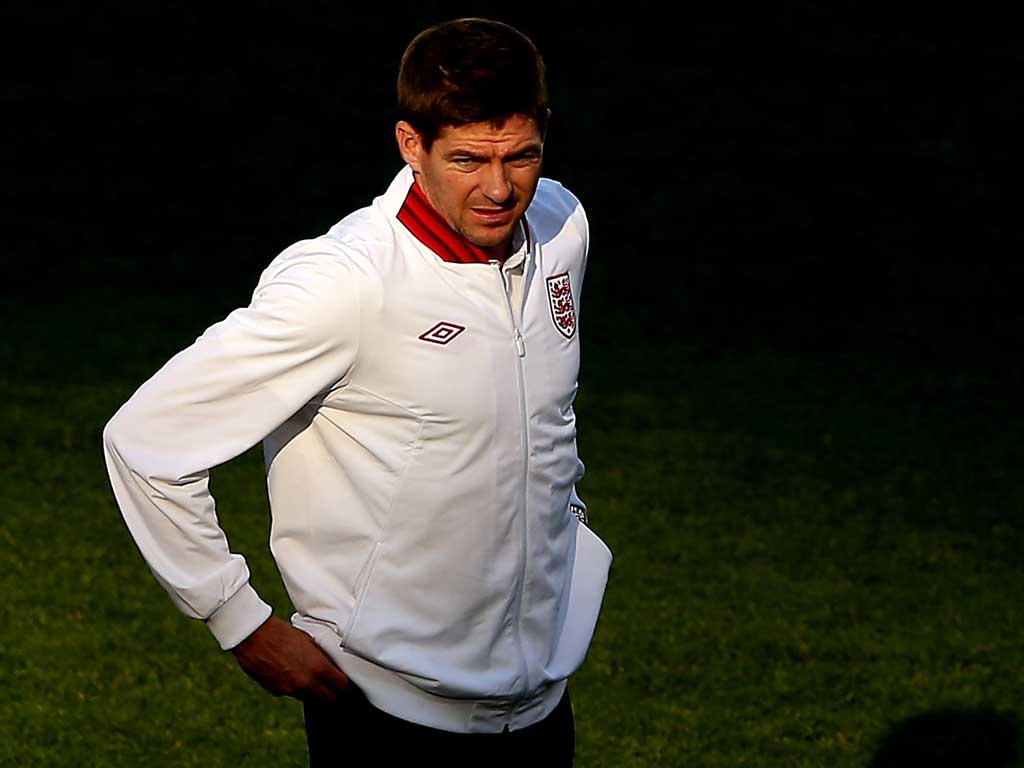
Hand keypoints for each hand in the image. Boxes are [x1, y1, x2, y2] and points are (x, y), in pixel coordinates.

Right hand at [231, 615, 350, 701]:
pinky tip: (291, 674)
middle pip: (329, 700)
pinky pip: (291, 693)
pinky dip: (294, 687)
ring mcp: (289, 690)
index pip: (341, 687)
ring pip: (309, 698)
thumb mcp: (309, 641)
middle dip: (335, 696)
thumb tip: (331, 667)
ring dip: (314, 692)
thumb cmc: (282, 632)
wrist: (253, 635)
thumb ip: (321, 657)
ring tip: (313, 680)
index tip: (351, 688)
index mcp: (318, 667)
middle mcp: (305, 683)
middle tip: (339, 692)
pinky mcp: (276, 691)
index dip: (348, 689)